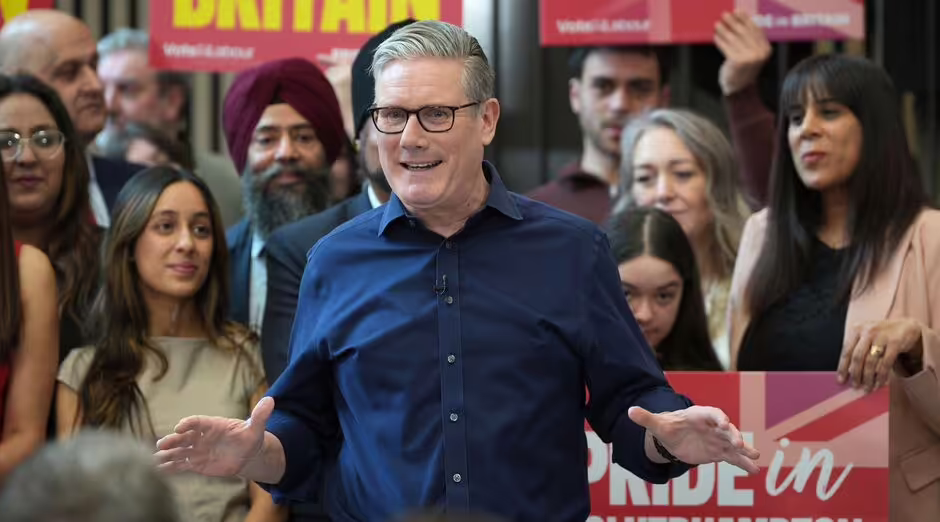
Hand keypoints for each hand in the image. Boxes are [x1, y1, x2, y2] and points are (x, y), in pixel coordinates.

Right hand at [154, 397, 274, 476]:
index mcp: (213, 424)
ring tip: (154, 459)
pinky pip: (180, 465)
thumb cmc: (250, 438)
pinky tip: (158, 470)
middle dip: (172, 440)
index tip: (180, 427)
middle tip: (161, 444)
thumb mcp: (256, 428)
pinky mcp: (195, 463)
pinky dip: (170, 467)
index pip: (197, 421)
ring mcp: (196, 450)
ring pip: (179, 451)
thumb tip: (271, 400)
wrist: (247, 455)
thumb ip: (260, 415)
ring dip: (167, 454)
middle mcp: (201, 436)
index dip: (188, 423)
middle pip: (183, 437)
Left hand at [629, 405, 759, 473]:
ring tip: (756, 457)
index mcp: (700, 415)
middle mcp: (713, 426)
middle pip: (727, 428)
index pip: (712, 413)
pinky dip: (743, 463)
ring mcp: (719, 439)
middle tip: (738, 443)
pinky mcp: (720, 452)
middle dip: (733, 435)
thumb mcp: (656, 424)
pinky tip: (755, 470)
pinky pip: (734, 458)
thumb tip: (629, 411)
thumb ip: (645, 418)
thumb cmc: (669, 427)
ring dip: (744, 449)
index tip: (723, 423)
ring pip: (734, 444)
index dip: (718, 417)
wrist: (675, 437)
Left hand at [714, 10, 771, 94]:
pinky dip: (720, 41)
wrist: (739, 89)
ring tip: (717, 24)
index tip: (737, 11)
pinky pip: (727, 48)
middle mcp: (760, 53)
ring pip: (734, 39)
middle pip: (744, 33)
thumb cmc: (743, 69)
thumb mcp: (752, 54)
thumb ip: (751, 39)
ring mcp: (749, 58)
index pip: (755, 30)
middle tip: (725, 15)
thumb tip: (741, 19)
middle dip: (733, 22)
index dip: (745, 19)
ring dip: (724, 30)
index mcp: (766, 49)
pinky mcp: (738, 62)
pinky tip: (715, 36)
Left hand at [838, 319, 924, 390]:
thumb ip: (857, 350)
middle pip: (857, 357)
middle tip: (855, 386)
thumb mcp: (866, 337)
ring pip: (871, 362)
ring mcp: (881, 336)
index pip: (846, 351)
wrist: (905, 326)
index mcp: (856, 329)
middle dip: (855, 374)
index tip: (841, 380)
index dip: (842, 367)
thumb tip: (847, 372)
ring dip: (868, 378)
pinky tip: (878, 384)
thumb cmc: (881, 335)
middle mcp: (867, 331)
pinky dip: (881, 376)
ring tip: (867, 388)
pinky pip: (885, 363)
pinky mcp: (895, 342)